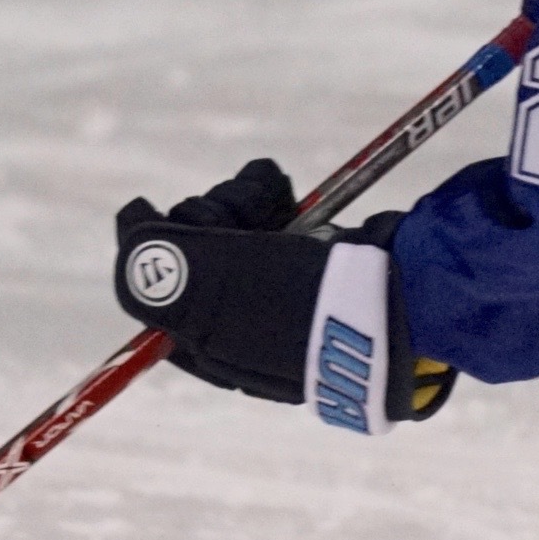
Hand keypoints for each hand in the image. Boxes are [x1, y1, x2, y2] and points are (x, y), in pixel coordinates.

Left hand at [110, 166, 454, 429]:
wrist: (408, 296)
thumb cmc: (308, 299)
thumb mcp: (218, 287)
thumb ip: (161, 264)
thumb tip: (131, 233)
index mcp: (216, 350)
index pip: (157, 291)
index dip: (156, 245)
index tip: (160, 210)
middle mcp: (243, 330)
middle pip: (193, 255)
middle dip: (209, 216)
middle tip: (239, 204)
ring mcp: (281, 298)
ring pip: (232, 231)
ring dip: (241, 199)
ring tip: (273, 190)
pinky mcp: (316, 266)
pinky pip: (271, 223)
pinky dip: (270, 198)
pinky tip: (284, 189)